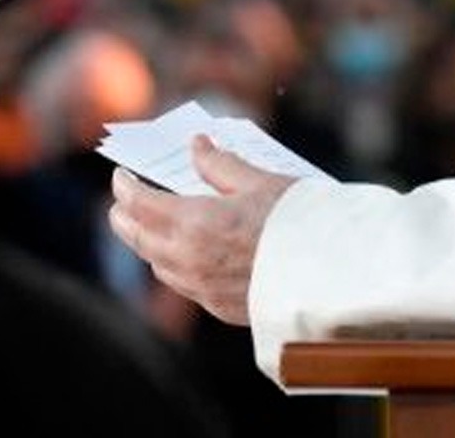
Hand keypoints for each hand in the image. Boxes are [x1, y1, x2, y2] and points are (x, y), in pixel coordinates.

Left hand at [107, 135, 298, 325]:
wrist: (332, 276)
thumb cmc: (300, 222)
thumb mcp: (260, 181)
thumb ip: (221, 164)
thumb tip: (199, 146)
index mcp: (194, 223)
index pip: (139, 204)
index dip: (125, 186)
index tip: (121, 175)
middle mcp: (190, 261)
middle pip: (138, 238)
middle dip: (125, 216)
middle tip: (122, 201)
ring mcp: (204, 289)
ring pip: (157, 266)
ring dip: (147, 243)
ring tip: (150, 226)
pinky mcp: (221, 308)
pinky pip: (183, 285)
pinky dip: (173, 266)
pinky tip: (184, 254)